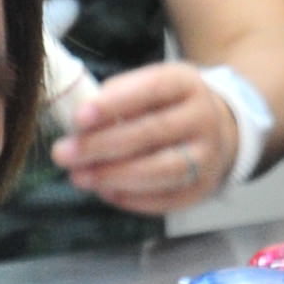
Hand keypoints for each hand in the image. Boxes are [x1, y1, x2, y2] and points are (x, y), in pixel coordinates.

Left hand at [52, 61, 240, 212]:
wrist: (219, 129)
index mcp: (186, 83)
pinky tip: (104, 192)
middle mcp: (203, 118)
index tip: (79, 118)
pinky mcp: (203, 189)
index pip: (152, 89)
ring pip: (161, 170)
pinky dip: (131, 199)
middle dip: (102, 145)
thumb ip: (117, 98)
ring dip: (114, 176)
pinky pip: (166, 199)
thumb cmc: (167, 105)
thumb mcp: (150, 85)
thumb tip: (79, 126)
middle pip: (152, 132)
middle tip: (64, 153)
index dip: (114, 104)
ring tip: (79, 176)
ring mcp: (207, 156)